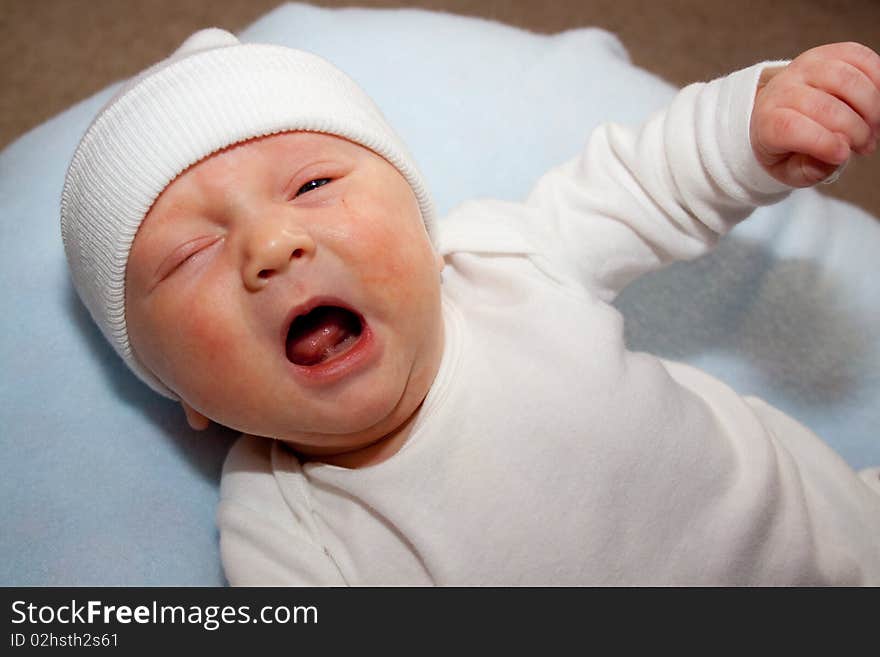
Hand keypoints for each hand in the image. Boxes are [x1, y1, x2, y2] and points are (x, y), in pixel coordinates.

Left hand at [750, 42, 879, 186]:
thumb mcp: (788, 169)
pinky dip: (877, 79)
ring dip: (871, 106)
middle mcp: (782, 88)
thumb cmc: (786, 144)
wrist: (778, 109)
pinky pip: (860, 57)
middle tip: (865, 146)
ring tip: (873, 127)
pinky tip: (877, 101)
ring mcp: (806, 66)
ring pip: (845, 79)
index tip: (843, 155)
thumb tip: (834, 157)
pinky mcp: (829, 52)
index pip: (791, 128)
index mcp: (767, 120)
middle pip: (824, 106)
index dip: (822, 143)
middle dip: (855, 130)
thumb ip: (808, 170)